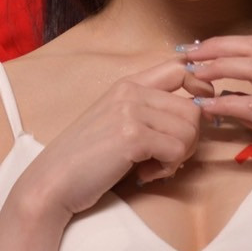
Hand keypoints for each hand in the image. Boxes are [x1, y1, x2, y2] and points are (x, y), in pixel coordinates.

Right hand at [21, 59, 209, 216]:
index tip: (199, 112)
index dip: (200, 88)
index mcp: (126, 85)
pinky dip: (167, 168)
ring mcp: (129, 112)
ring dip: (178, 156)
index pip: (180, 69)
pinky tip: (144, 174)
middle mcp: (129, 92)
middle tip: (166, 158)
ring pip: (189, 130)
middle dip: (188, 139)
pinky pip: (177, 150)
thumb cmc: (84, 159)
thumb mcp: (114, 122)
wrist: (51, 182)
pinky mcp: (132, 137)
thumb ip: (147, 111)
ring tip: (151, 167)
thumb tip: (197, 114)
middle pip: (193, 108)